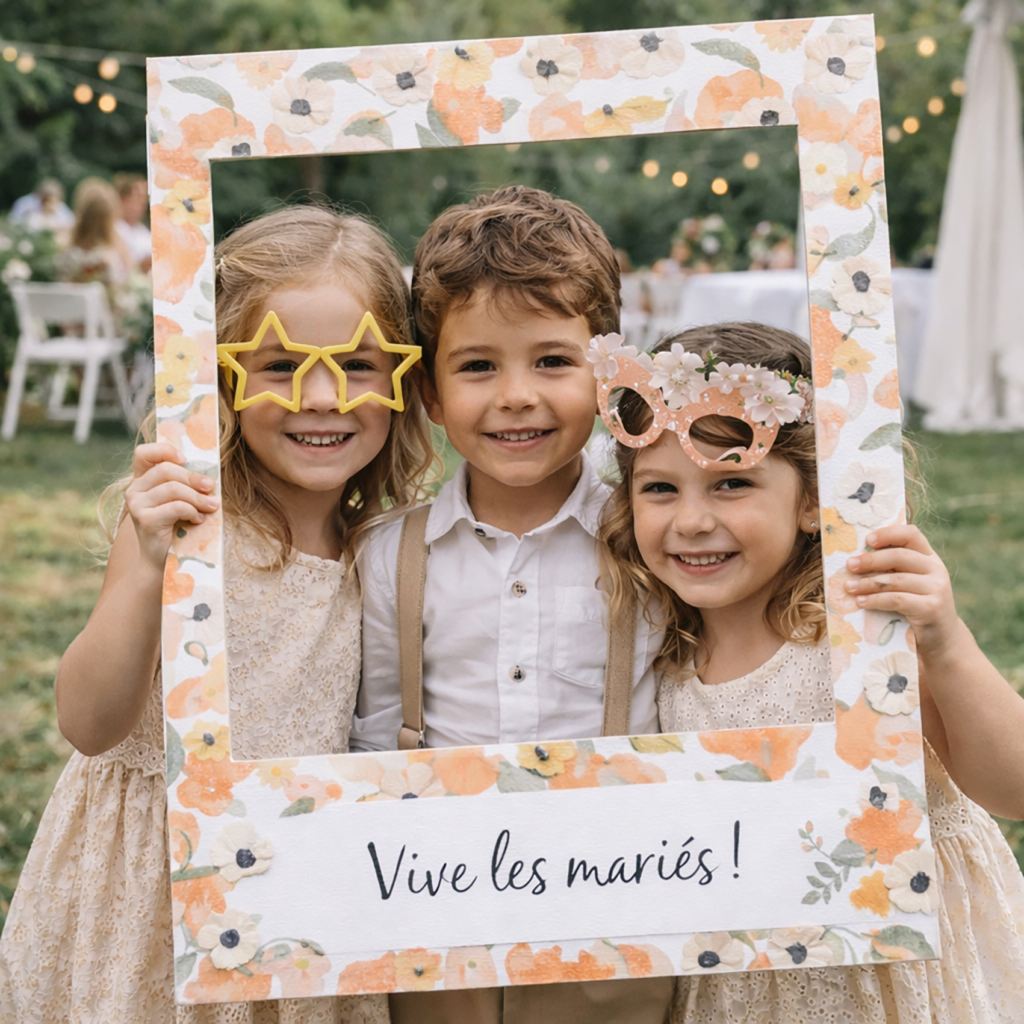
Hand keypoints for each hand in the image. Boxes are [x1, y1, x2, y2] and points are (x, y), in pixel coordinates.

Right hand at [123, 442, 219, 575]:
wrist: (160, 560)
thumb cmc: (174, 527)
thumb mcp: (178, 501)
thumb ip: (184, 485)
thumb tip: (209, 475)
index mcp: (141, 480)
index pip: (144, 453)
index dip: (165, 450)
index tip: (185, 459)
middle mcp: (134, 490)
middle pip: (166, 470)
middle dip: (194, 478)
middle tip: (211, 487)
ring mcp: (136, 504)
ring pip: (173, 489)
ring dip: (198, 497)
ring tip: (210, 507)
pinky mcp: (144, 519)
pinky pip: (176, 506)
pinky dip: (192, 511)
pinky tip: (197, 520)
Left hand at [844, 524, 960, 659]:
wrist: (941, 637)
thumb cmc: (916, 605)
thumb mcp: (907, 582)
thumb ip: (891, 569)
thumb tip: (854, 559)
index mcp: (928, 557)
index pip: (911, 534)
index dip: (889, 533)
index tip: (867, 540)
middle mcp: (936, 569)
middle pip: (900, 556)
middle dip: (871, 560)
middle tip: (850, 565)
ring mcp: (936, 588)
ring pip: (896, 580)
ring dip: (867, 583)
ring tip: (848, 587)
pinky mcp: (931, 608)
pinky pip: (898, 600)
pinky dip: (875, 600)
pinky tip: (861, 601)